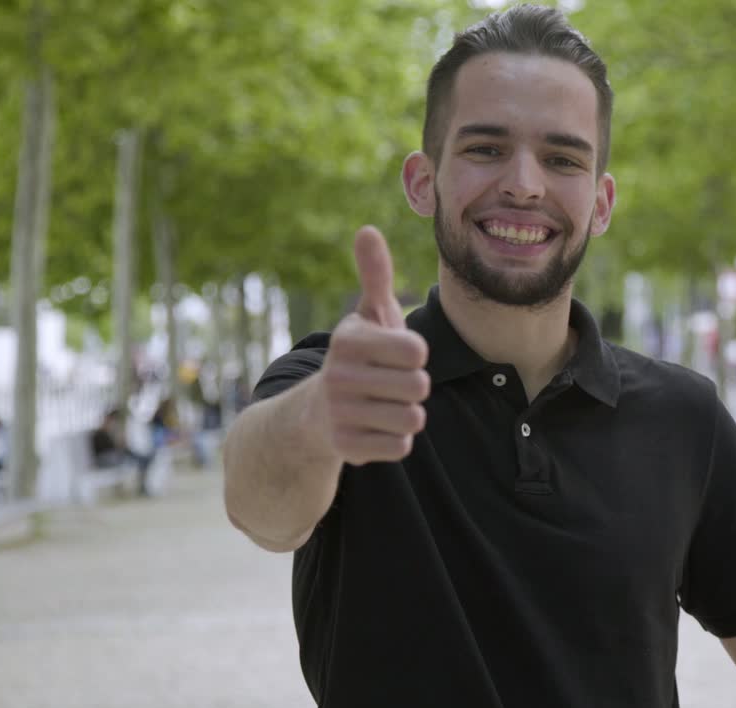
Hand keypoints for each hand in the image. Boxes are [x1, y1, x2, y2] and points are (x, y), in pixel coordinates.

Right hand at [313, 226, 429, 464]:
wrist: (316, 413)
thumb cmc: (358, 357)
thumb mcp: (367, 315)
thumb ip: (375, 275)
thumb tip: (367, 230)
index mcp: (348, 340)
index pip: (417, 351)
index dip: (415, 355)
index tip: (394, 355)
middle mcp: (338, 376)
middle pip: (419, 387)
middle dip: (413, 387)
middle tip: (388, 384)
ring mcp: (340, 414)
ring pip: (413, 419)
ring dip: (406, 413)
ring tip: (382, 405)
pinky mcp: (346, 447)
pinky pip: (400, 446)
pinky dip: (395, 439)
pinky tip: (373, 427)